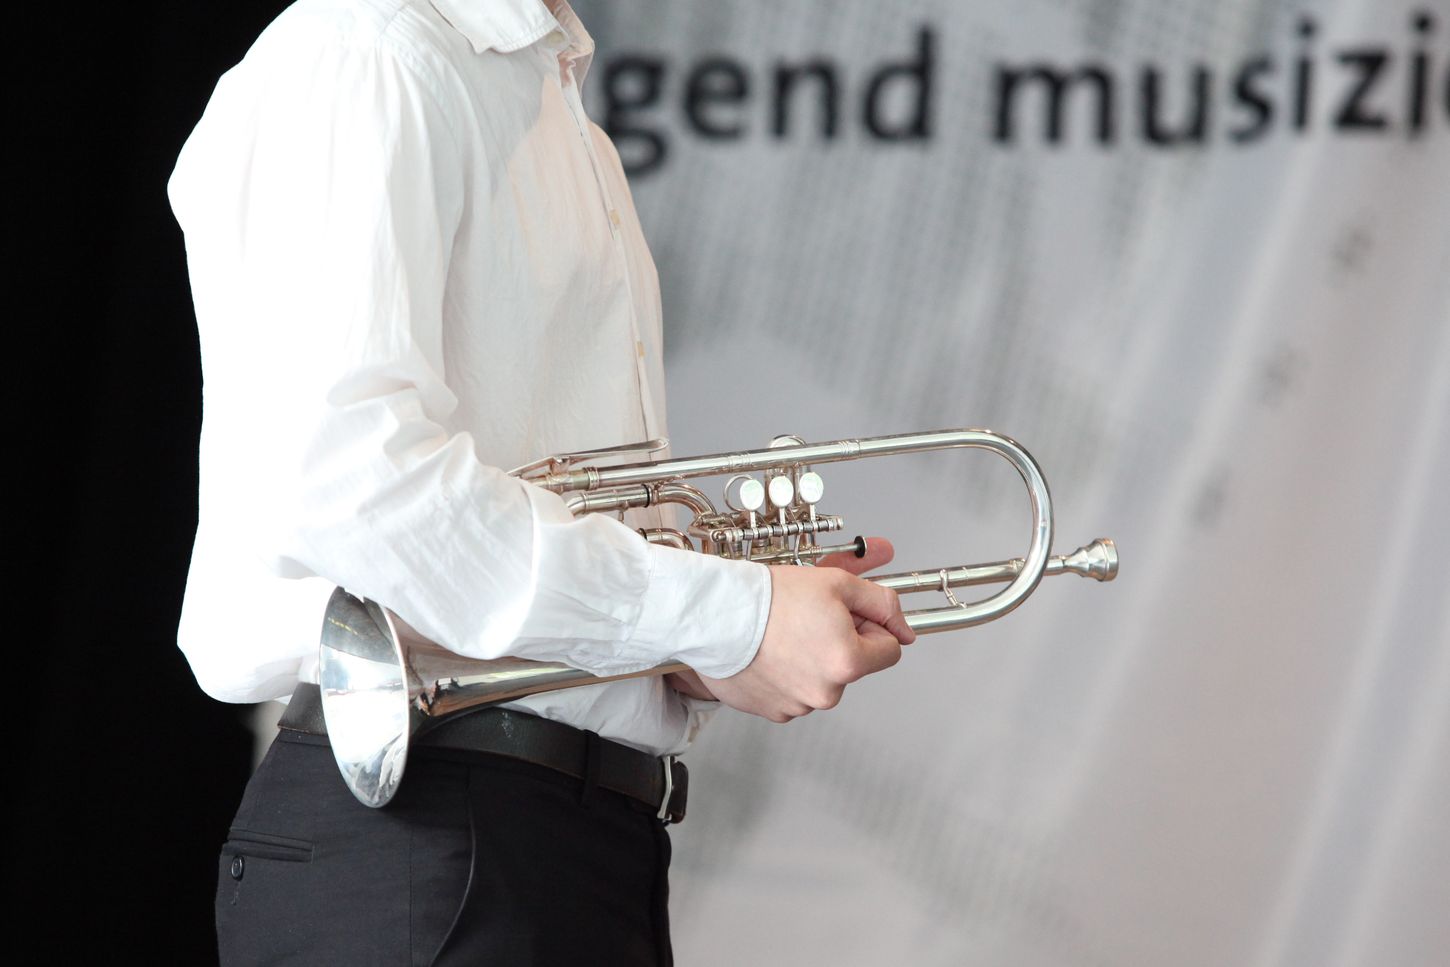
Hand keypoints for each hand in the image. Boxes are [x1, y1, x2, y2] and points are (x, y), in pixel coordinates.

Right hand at [668, 538, 914, 720]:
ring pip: (820, 680)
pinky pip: (791, 692)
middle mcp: (826, 692)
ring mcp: (797, 706)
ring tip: (781, 634)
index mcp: (849, 662)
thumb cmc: (770, 598)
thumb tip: (906, 628)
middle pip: (852, 665)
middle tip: (806, 618)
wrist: (716, 615)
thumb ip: (881, 603)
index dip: (870, 625)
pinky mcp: (771, 711)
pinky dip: (784, 674)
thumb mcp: (838, 583)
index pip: (889, 649)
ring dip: (809, 659)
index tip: (846, 614)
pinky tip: (768, 652)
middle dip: (837, 642)